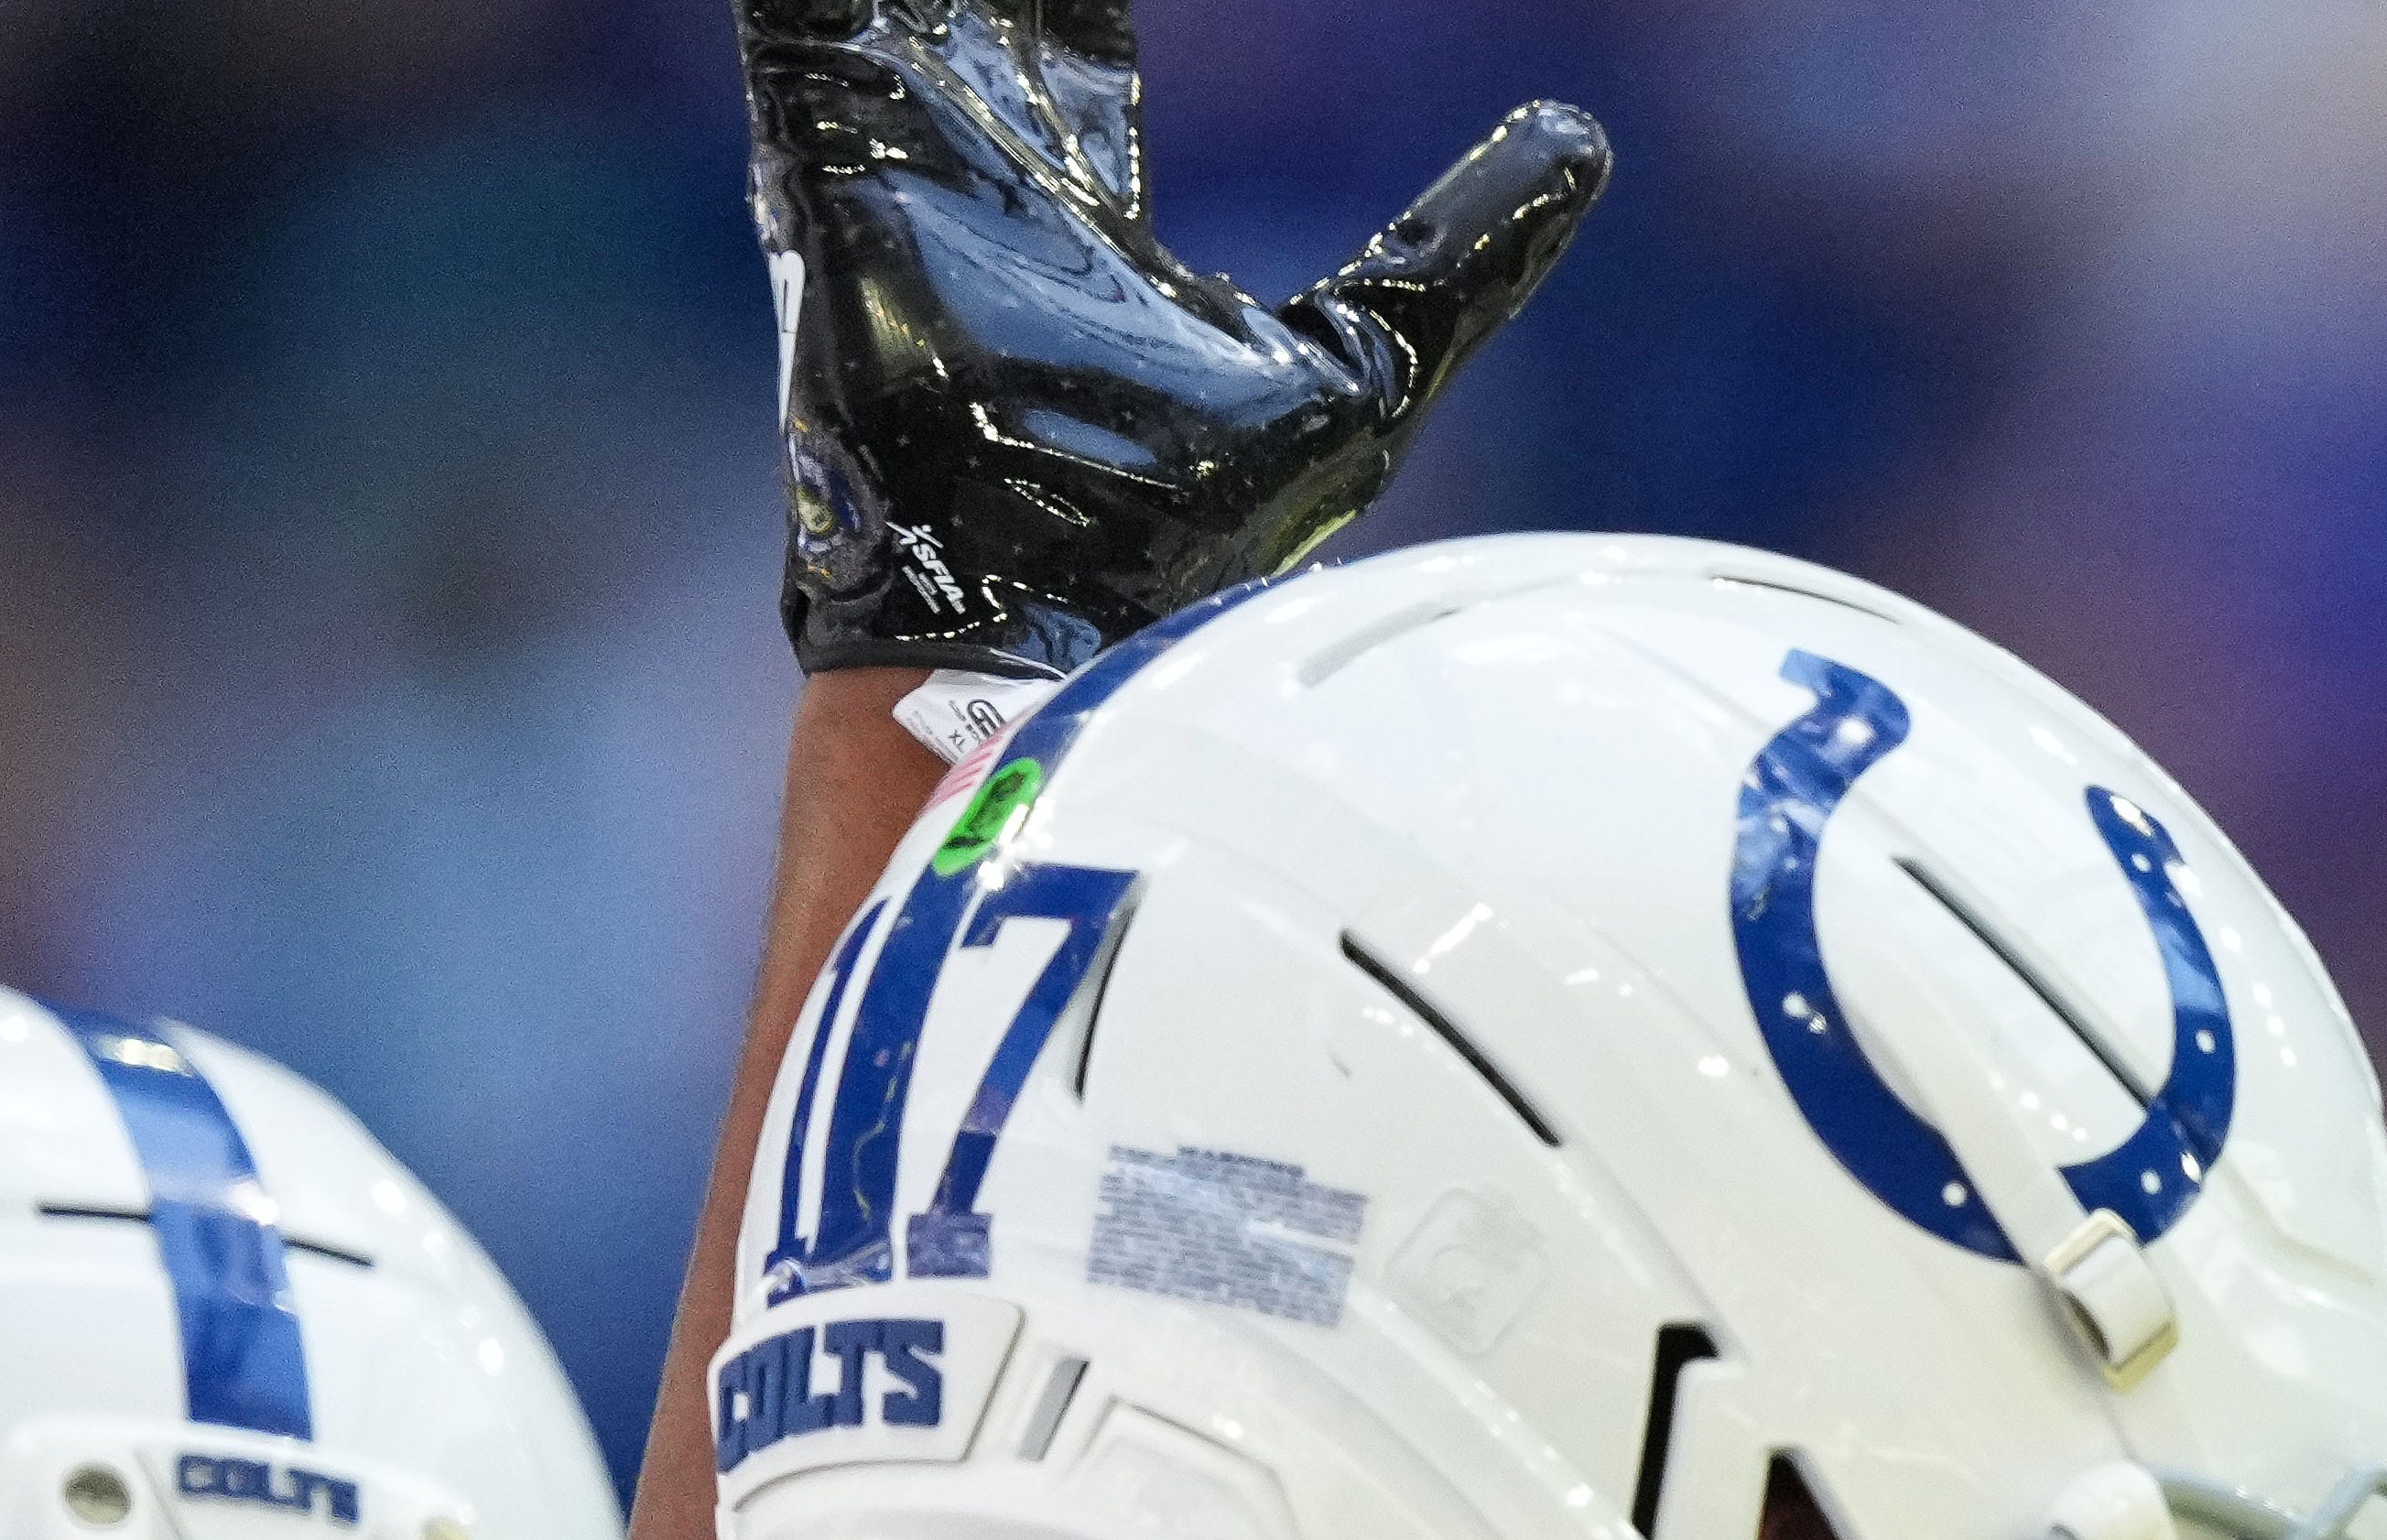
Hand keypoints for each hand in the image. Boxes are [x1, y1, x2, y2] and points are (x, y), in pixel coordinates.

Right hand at [741, 1, 1606, 679]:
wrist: (1062, 629)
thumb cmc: (1202, 547)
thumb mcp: (1366, 360)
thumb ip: (1460, 254)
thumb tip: (1583, 144)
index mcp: (1081, 239)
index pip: (1082, 76)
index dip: (1079, 11)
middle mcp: (984, 208)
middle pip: (981, 30)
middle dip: (1005, 0)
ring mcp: (903, 193)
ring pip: (903, 22)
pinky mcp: (839, 188)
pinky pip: (802, 44)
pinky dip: (826, 5)